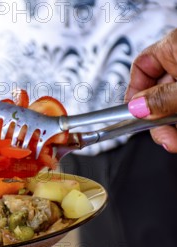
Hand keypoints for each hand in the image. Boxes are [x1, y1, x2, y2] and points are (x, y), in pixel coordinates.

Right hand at [125, 29, 176, 151]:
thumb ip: (162, 99)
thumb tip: (136, 108)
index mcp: (175, 46)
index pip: (141, 67)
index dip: (134, 94)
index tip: (132, 118)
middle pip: (155, 94)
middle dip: (156, 122)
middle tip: (164, 139)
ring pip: (170, 107)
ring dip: (169, 129)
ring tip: (175, 142)